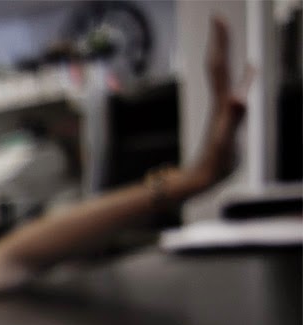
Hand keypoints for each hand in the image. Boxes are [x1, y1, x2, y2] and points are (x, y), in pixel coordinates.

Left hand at [189, 16, 251, 189]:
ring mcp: (224, 108)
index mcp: (221, 102)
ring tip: (232, 36)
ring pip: (226, 75)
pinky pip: (237, 88)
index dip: (221, 42)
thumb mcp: (225, 141)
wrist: (201, 179)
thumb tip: (239, 98)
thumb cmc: (214, 163)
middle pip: (219, 65)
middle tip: (218, 17)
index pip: (220, 65)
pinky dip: (245, 75)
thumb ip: (232, 119)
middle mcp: (220, 101)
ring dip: (229, 54)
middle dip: (220, 40)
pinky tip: (251, 71)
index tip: (218, 17)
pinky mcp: (228, 117)